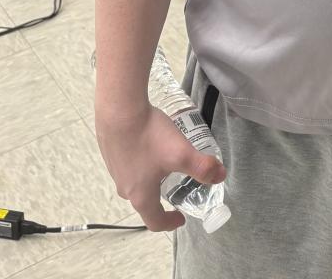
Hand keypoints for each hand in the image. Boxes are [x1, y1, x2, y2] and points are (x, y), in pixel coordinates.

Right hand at [94, 98, 226, 231]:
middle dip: (161, 197)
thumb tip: (220, 176)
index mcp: (141, 195)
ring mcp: (114, 169)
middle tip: (176, 185)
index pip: (155, 221)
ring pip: (135, 182)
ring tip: (164, 162)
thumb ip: (203, 167)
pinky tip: (148, 144)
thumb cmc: (149, 136)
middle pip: (144, 201)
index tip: (181, 217)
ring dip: (150, 179)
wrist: (118, 108)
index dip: (169, 223)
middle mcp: (124, 187)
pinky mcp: (110, 152)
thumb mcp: (181, 153)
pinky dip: (139, 162)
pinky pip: (127, 165)